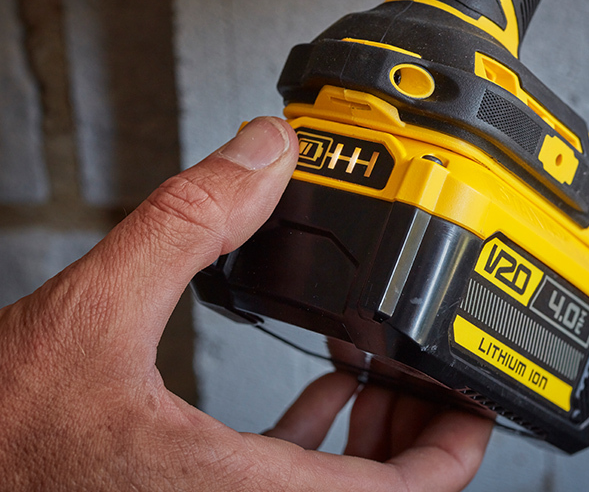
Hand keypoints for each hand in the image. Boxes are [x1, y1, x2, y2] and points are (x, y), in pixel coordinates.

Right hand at [0, 116, 491, 490]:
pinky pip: (284, 484)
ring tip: (383, 363)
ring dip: (372, 434)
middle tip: (432, 365)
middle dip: (417, 428)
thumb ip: (187, 224)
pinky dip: (319, 439)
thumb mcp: (89, 312)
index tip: (477, 401)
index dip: (453, 449)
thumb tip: (262, 151)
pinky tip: (327, 391)